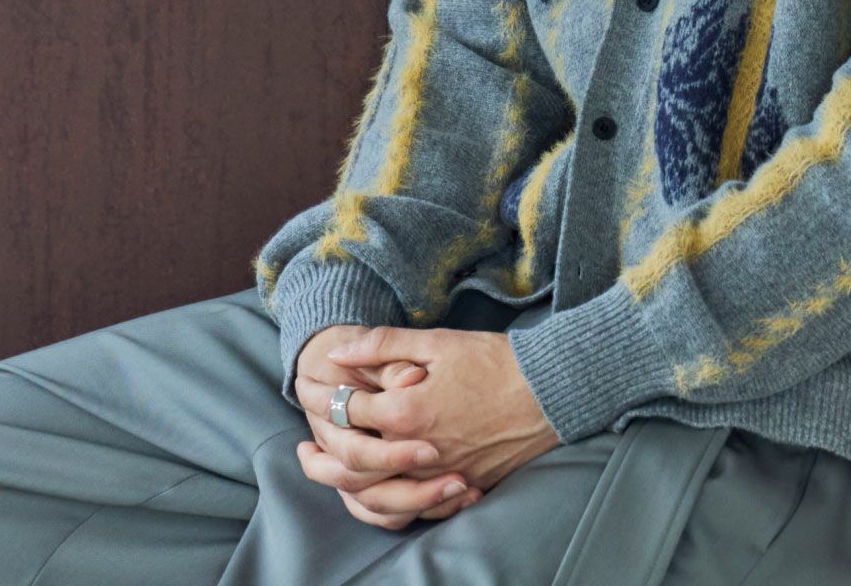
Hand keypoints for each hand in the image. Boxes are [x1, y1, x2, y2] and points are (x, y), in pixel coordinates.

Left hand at [304, 324, 562, 517]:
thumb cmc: (496, 361)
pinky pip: (414, 508)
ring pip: (376, 495)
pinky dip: (388, 503)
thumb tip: (338, 352)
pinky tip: (376, 490)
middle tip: (300, 445)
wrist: (550, 391)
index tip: (305, 386)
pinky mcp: (461, 486)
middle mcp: (417, 452)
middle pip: (351, 464)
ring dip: (345, 485)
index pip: (347, 411)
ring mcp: (439, 475)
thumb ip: (383, 346)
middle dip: (319, 453)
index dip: (320, 396)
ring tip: (328, 473)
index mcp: (407, 412)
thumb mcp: (438, 342)